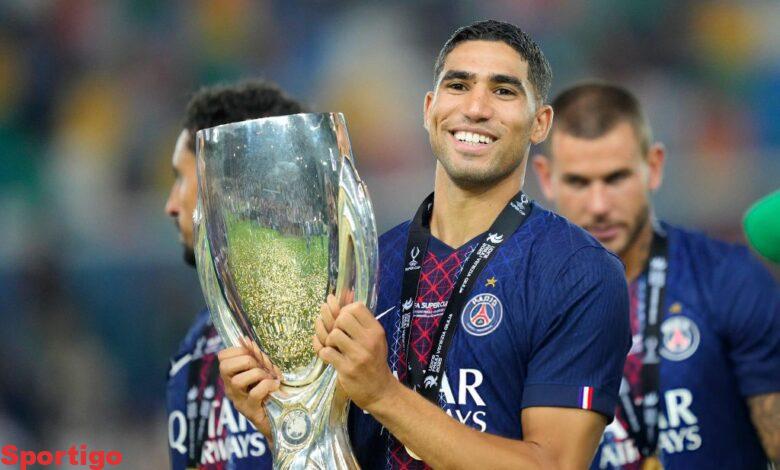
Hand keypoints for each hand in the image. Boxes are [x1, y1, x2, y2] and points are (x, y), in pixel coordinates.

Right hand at [218, 340, 280, 441]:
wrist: (278, 421)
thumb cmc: (270, 391)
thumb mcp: (261, 371)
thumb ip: (255, 357)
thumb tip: (246, 339)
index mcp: (231, 375)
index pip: (222, 356)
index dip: (239, 350)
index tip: (255, 355)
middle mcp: (231, 388)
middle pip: (225, 366)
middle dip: (247, 360)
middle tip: (262, 367)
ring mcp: (239, 400)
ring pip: (238, 380)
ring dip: (258, 374)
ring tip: (269, 378)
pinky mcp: (250, 410)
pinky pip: (255, 393)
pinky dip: (267, 386)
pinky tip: (275, 385)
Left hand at [313, 296, 397, 410]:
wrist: (380, 390)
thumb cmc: (374, 361)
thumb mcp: (374, 339)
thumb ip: (361, 321)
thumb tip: (345, 294)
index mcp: (376, 330)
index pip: (356, 307)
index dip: (345, 311)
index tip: (344, 322)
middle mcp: (369, 341)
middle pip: (342, 318)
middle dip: (335, 325)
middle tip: (337, 335)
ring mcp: (358, 355)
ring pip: (333, 335)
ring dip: (329, 341)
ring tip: (334, 348)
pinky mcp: (347, 369)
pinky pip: (327, 352)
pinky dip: (324, 353)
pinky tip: (330, 357)